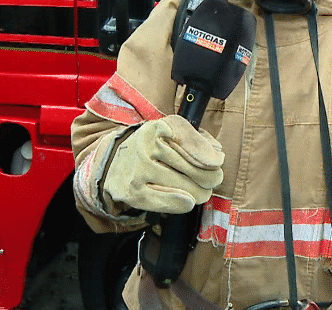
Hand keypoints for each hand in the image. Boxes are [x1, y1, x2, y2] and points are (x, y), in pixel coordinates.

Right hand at [103, 114, 224, 213]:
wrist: (113, 162)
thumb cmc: (152, 147)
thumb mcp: (171, 131)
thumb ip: (197, 139)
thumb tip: (217, 154)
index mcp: (160, 127)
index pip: (194, 142)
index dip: (211, 156)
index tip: (217, 161)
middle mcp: (148, 146)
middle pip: (197, 169)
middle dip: (211, 177)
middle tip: (212, 179)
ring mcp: (140, 170)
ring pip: (188, 189)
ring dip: (200, 193)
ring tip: (199, 190)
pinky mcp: (135, 192)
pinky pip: (171, 202)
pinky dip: (184, 203)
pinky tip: (188, 200)